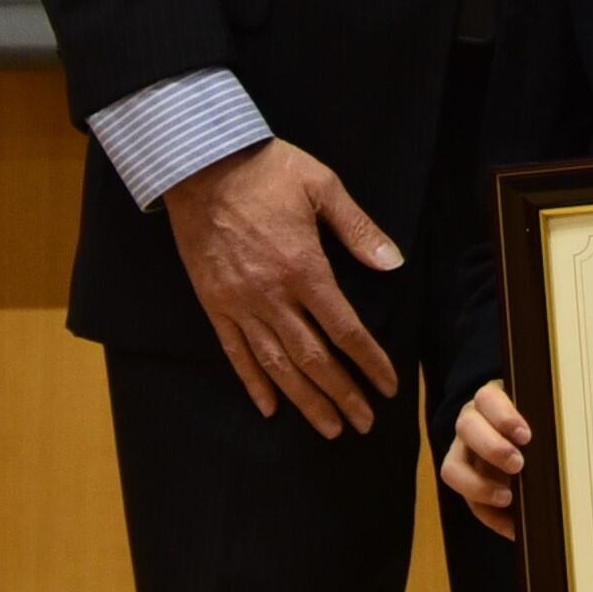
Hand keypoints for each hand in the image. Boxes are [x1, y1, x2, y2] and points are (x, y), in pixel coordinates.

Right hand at [163, 138, 403, 435]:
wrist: (199, 163)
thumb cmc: (266, 170)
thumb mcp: (322, 186)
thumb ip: (358, 230)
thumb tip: (393, 264)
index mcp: (304, 268)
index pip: (344, 329)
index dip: (369, 361)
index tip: (388, 386)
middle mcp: (272, 295)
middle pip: (313, 358)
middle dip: (342, 394)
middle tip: (364, 423)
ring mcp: (240, 303)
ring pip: (276, 364)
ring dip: (304, 400)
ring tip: (328, 427)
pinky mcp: (214, 302)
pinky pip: (235, 351)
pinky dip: (253, 382)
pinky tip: (270, 407)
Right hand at [439, 379, 531, 539]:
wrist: (524, 439)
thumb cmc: (536, 424)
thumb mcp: (540, 417)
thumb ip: (547, 425)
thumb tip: (571, 444)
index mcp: (491, 401)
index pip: (487, 398)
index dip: (503, 416)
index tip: (526, 435)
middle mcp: (472, 424)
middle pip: (466, 427)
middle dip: (492, 448)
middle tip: (518, 464)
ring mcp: (463, 454)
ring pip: (453, 467)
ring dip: (479, 486)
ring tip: (507, 498)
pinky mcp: (468, 486)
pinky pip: (470, 503)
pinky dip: (492, 518)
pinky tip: (513, 528)